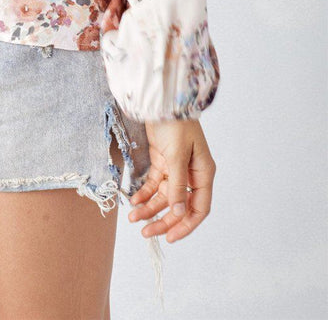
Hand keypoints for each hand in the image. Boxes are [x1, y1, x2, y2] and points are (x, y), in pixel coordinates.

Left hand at [127, 117, 215, 242]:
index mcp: (203, 173)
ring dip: (150, 207)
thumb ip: (177, 184)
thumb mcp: (176, 155)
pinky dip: (144, 193)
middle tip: (146, 233)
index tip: (170, 238)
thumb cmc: (175, 124)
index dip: (186, 225)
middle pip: (179, 206)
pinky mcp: (161, 161)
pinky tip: (133, 200)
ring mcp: (176, 168)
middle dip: (163, 220)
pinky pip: (154, 184)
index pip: (198, 208)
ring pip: (164, 196)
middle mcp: (191, 174)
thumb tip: (178, 212)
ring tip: (133, 218)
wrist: (160, 100)